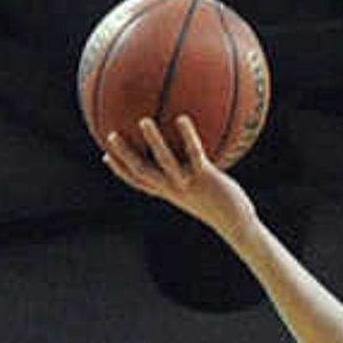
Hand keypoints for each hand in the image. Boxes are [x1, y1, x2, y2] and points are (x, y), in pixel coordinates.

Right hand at [101, 114, 265, 244]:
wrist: (237, 224)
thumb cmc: (222, 206)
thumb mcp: (202, 192)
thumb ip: (192, 176)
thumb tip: (193, 159)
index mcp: (169, 192)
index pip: (139, 183)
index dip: (120, 171)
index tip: (105, 156)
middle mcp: (173, 189)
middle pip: (141, 172)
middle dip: (124, 155)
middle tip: (110, 135)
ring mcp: (188, 183)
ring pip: (164, 162)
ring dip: (153, 142)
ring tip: (142, 121)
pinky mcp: (205, 178)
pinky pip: (193, 154)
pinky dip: (188, 136)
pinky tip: (182, 118)